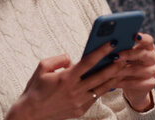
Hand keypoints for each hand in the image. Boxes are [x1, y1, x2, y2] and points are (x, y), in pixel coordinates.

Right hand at [6, 41, 124, 119]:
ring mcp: (79, 102)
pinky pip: (94, 97)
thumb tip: (73, 60)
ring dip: (113, 77)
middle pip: (100, 75)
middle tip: (124, 55)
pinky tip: (108, 81)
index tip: (112, 42)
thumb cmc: (35, 88)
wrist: (30, 114)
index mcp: (66, 78)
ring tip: (122, 68)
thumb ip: (59, 59)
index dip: (102, 51)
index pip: (88, 61)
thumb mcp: (42, 67)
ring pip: (101, 88)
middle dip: (114, 64)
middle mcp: (75, 90)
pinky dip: (102, 89)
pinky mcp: (80, 111)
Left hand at [113, 33, 154, 111]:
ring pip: (141, 70)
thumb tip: (109, 42)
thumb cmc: (122, 62)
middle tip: (114, 56)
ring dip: (124, 71)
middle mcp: (153, 57)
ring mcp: (153, 70)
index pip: (148, 40)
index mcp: (148, 46)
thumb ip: (119, 46)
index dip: (143, 38)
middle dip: (128, 55)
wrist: (129, 82)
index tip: (135, 36)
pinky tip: (114, 82)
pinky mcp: (151, 83)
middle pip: (144, 54)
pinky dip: (125, 83)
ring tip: (110, 72)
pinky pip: (139, 83)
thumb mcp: (121, 53)